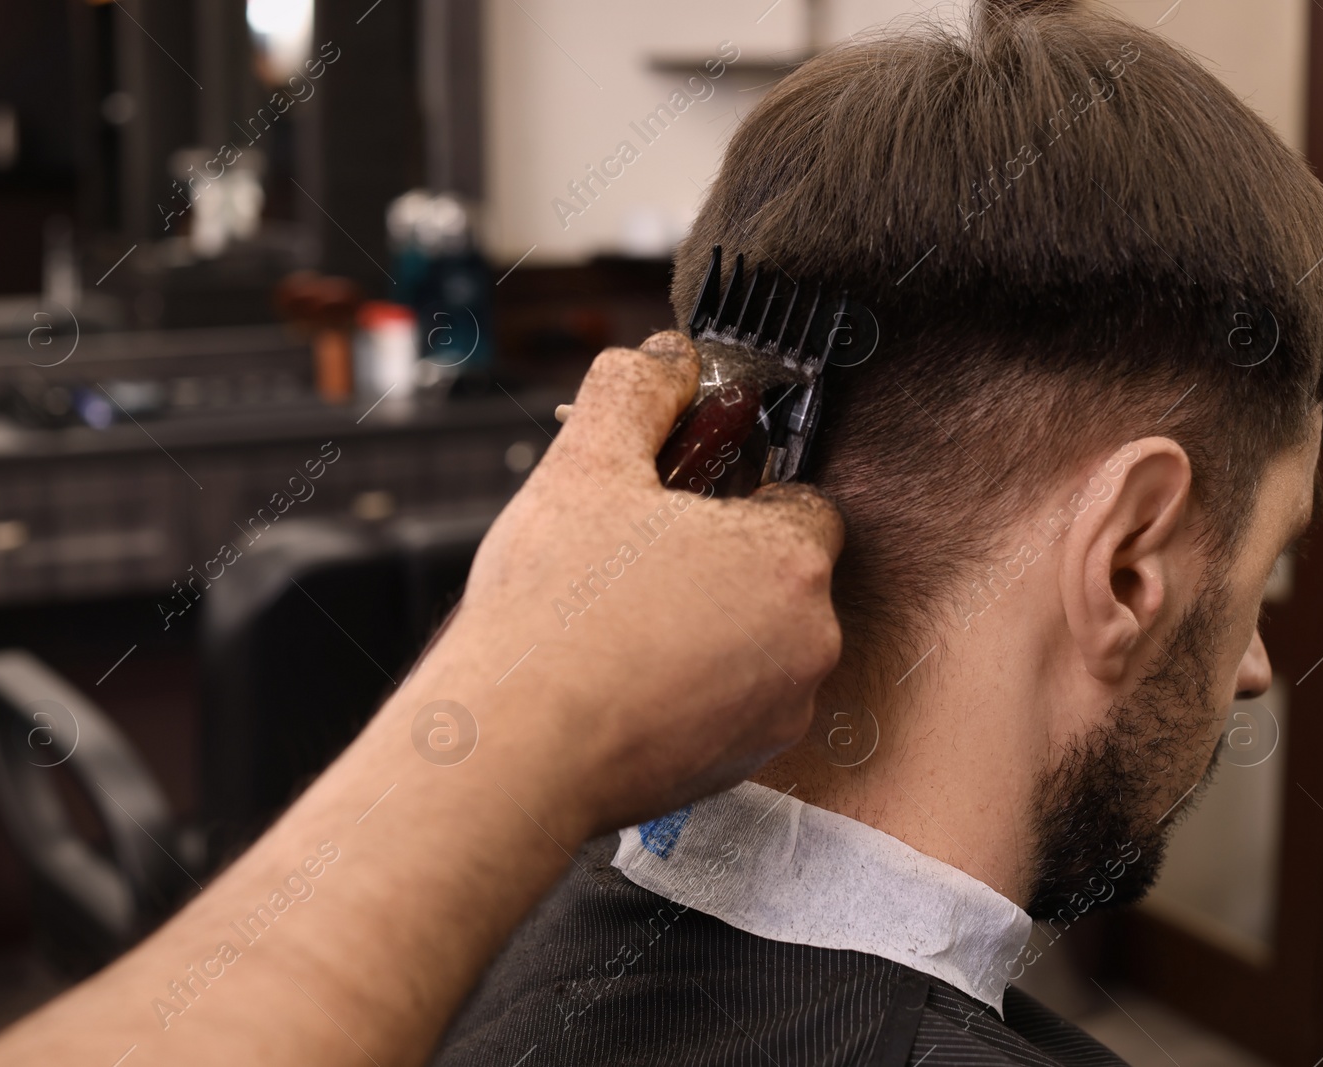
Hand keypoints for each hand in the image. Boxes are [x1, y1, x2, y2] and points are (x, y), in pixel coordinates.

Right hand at [418, 330, 844, 834]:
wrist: (513, 750)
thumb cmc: (553, 613)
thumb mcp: (588, 463)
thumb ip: (639, 391)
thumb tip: (668, 360)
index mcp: (791, 560)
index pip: (800, 499)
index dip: (737, 490)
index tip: (679, 499)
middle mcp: (809, 643)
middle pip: (778, 574)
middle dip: (717, 558)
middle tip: (634, 559)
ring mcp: (778, 714)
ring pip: (753, 641)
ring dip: (703, 622)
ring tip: (617, 622)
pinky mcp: (740, 767)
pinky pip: (728, 703)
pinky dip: (688, 686)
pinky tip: (620, 678)